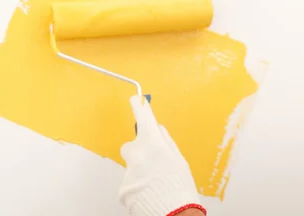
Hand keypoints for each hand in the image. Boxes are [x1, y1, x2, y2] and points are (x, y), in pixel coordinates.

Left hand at [118, 94, 205, 215]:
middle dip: (138, 151)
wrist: (174, 214)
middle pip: (130, 145)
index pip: (143, 118)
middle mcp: (137, 155)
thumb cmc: (180, 187)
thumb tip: (157, 129)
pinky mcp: (122, 189)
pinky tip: (148, 192)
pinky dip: (136, 185)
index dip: (139, 107)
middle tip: (152, 162)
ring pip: (130, 166)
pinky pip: (129, 181)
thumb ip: (166, 142)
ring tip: (154, 183)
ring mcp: (128, 172)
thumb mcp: (179, 160)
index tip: (135, 99)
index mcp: (153, 144)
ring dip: (139, 171)